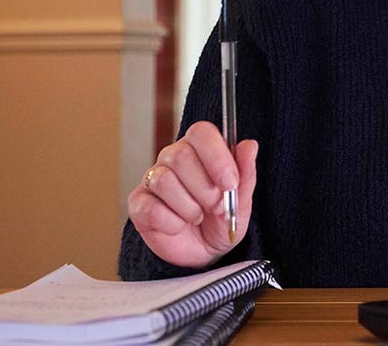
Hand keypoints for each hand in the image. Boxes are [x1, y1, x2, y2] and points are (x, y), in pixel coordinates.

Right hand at [128, 121, 258, 268]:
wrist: (204, 254)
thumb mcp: (241, 201)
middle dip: (205, 189)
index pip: (201, 132)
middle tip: (215, 206)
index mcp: (199, 149)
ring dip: (189, 208)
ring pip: (164, 181)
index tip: (230, 182)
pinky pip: (151, 208)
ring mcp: (152, 180)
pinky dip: (172, 223)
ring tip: (198, 217)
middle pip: (180, 155)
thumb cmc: (221, 221)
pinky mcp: (138, 204)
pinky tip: (179, 226)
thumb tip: (249, 145)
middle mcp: (172, 158)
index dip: (216, 156)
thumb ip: (246, 173)